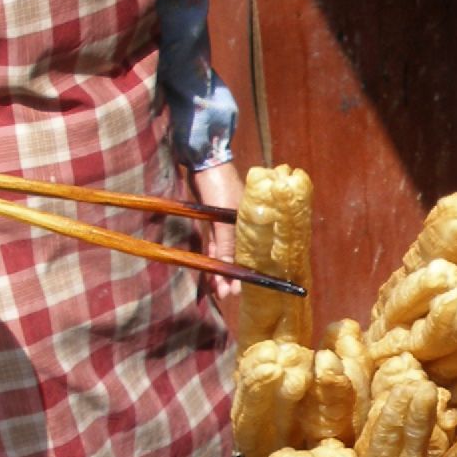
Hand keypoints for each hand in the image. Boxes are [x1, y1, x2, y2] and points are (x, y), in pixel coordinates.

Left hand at [192, 160, 243, 305]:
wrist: (204, 163)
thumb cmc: (219, 187)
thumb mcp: (225, 218)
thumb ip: (225, 244)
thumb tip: (228, 268)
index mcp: (252, 225)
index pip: (251, 256)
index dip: (244, 274)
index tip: (236, 291)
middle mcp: (243, 227)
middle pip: (238, 257)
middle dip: (230, 276)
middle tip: (223, 294)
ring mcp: (227, 224)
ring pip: (224, 252)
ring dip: (219, 269)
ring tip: (215, 287)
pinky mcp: (214, 221)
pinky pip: (214, 243)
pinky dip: (212, 255)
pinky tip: (210, 268)